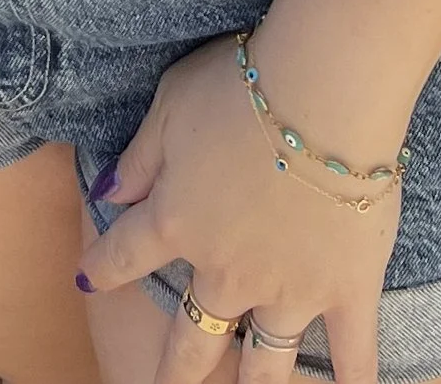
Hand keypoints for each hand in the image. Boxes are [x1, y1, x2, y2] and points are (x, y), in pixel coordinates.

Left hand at [78, 32, 399, 383]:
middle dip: (174, 371)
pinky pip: (352, 354)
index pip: (125, 253)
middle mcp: (226, 272)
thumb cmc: (242, 85)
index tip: (87, 277)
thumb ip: (140, 157)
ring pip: (262, 362)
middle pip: (191, 337)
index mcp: (176, 222)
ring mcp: (287, 290)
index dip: (103, 266)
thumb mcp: (171, 103)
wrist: (325, 93)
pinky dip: (353, 382)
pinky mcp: (346, 290)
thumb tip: (106, 194)